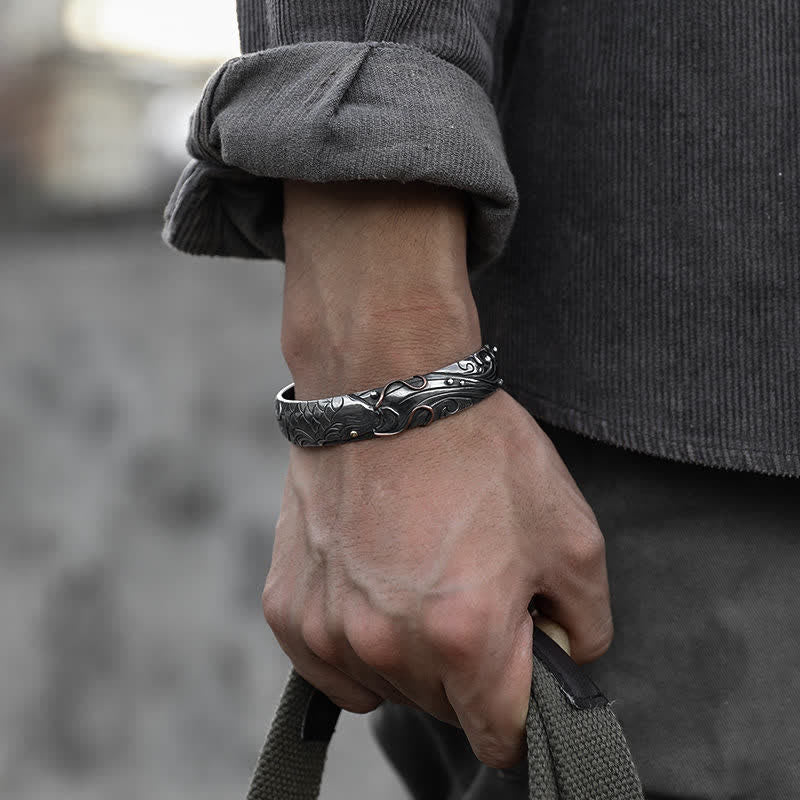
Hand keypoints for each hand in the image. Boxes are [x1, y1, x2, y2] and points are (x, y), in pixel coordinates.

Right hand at [262, 388, 612, 768]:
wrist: (390, 388)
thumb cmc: (480, 452)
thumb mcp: (572, 534)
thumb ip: (586, 625)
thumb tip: (566, 660)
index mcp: (467, 636)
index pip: (500, 737)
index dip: (521, 714)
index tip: (520, 679)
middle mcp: (390, 646)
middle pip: (444, 710)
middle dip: (469, 673)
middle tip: (473, 595)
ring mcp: (330, 628)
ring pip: (386, 689)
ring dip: (410, 656)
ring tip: (420, 579)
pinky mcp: (288, 607)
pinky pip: (330, 666)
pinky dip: (356, 645)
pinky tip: (374, 590)